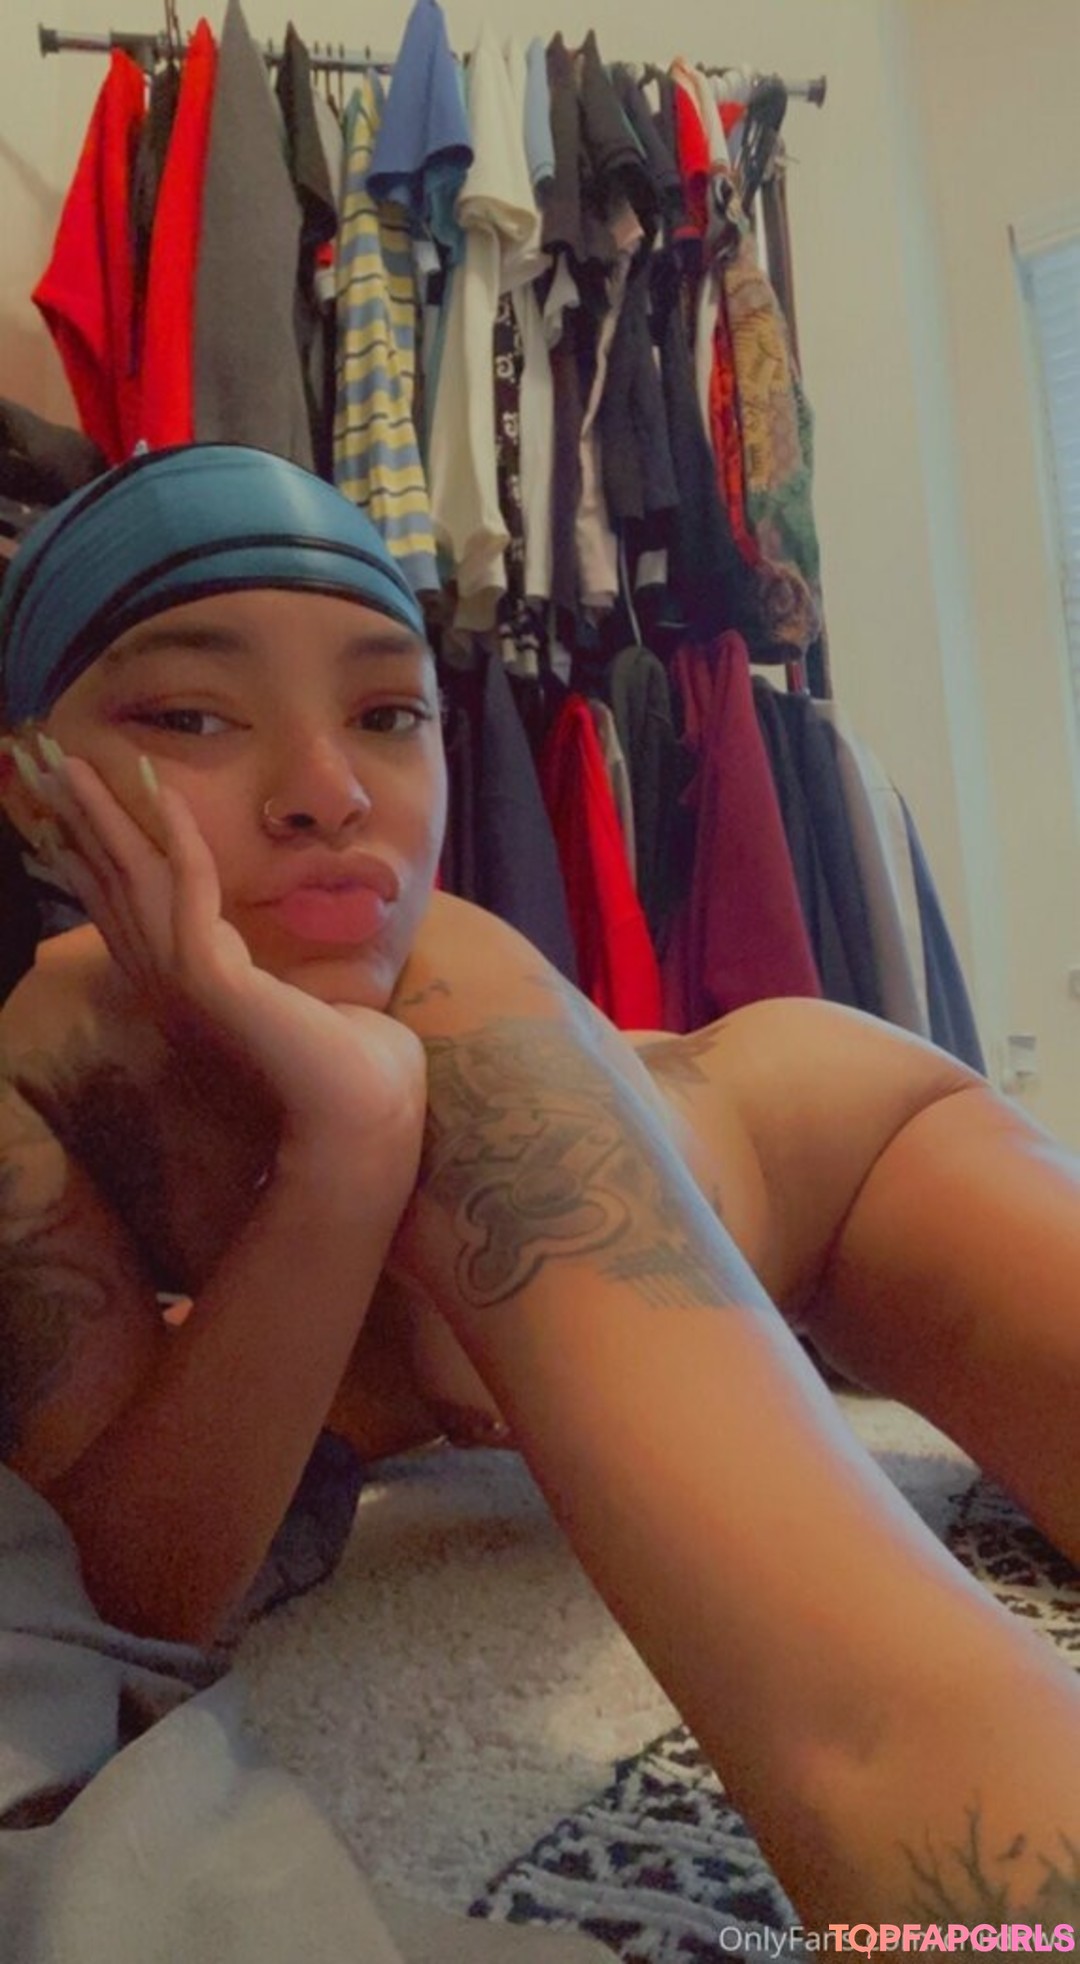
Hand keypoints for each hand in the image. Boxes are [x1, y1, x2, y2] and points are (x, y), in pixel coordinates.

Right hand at [25, 741, 425, 1169]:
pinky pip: (187, 887)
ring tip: (76, 768)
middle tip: (53, 774)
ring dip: (105, 818)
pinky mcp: (210, 977)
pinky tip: (166, 793)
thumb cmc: (344, 1062)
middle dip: (82, 828)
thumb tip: (264, 934)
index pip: (125, 915)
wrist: (363, 1113)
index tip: (72, 815)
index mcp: (183, 995)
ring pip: (133, 881)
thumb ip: (265, 968)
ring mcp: (183, 984)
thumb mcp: (291, 998)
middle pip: (113, 891)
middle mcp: (168, 989)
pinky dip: (178, 836)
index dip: (94, 861)